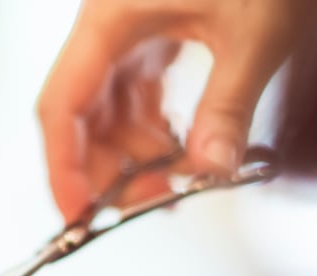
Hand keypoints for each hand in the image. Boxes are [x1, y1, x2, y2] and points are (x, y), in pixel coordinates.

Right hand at [38, 0, 296, 220]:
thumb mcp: (256, 30)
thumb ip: (229, 103)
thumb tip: (211, 172)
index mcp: (109, 17)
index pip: (61, 105)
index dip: (63, 167)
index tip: (79, 215)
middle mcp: (109, 24)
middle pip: (83, 114)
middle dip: (110, 168)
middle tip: (151, 206)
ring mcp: (131, 27)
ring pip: (111, 109)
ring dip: (137, 153)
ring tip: (179, 184)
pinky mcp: (157, 30)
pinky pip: (139, 92)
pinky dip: (156, 127)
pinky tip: (185, 149)